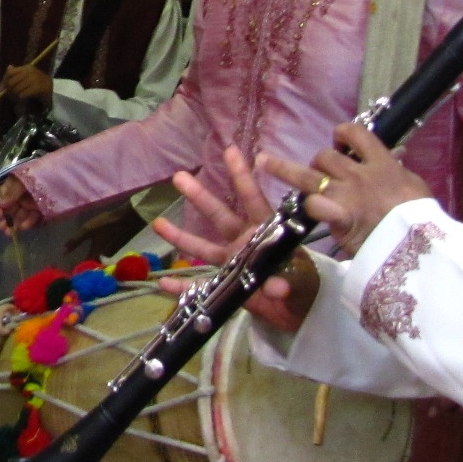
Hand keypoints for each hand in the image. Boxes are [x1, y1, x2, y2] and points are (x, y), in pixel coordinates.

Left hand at [0, 64, 52, 107]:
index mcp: (27, 67)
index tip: (0, 89)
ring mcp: (34, 79)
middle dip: (9, 90)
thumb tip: (7, 68)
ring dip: (14, 96)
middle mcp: (30, 71)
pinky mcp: (38, 88)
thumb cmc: (38, 84)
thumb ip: (17, 73)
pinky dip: (21, 98)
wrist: (54, 90)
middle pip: (12, 82)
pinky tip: (23, 98)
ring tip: (16, 98)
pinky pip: (23, 94)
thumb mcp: (27, 77)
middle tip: (10, 95)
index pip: (10, 72)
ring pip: (16, 89)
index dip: (4, 81)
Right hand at [0, 177, 41, 233]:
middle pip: (11, 209)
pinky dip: (29, 223)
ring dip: (16, 223)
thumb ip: (11, 193)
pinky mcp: (43, 211)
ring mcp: (33, 203)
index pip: (3, 198)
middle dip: (6, 219)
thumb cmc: (44, 174)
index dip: (0, 207)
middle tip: (3, 229)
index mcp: (16, 185)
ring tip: (13, 231)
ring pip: (22, 215)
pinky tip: (24, 227)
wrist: (68, 176)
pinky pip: (34, 219)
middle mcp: (23, 195)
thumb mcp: (24, 181)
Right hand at [150, 146, 316, 333]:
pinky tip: (163, 283)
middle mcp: (244, 242)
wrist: (302, 309)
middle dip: (199, 197)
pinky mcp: (226, 287)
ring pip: (203, 247)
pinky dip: (183, 287)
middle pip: (219, 216)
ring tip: (157, 222)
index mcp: (266, 232)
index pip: (252, 200)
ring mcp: (232, 263)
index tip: (230, 151)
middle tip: (179, 176)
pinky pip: (201, 286)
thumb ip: (288, 280)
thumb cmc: (305, 283)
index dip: (242, 177)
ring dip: (180, 235)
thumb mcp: (301, 279)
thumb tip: (277, 286)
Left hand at [257, 121, 429, 258]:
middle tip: (318, 173)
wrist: (419, 241)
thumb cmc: (421, 215)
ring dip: (283, 168)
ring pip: (308, 175)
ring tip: (263, 161)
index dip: (343, 133)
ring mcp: (345, 195)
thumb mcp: (416, 186)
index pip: (355, 135)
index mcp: (381, 163)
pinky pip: (314, 205)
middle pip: (326, 157)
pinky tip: (301, 206)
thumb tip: (396, 158)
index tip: (338, 139)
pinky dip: (307, 206)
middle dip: (318, 162)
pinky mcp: (339, 218)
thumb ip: (398, 171)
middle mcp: (358, 174)